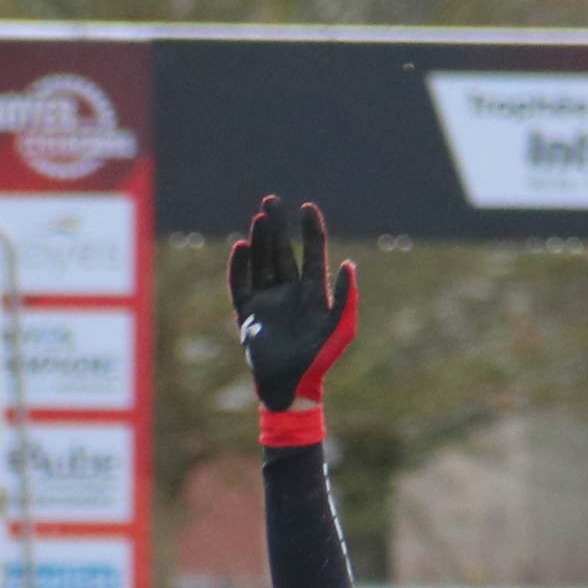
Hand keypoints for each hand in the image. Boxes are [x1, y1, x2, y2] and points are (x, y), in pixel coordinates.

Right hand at [227, 196, 357, 439]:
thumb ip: (345, 298)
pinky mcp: (248, 313)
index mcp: (313, 293)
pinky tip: (241, 248)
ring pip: (262, 262)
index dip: (310, 230)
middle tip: (271, 201)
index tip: (307, 207)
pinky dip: (239, 267)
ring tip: (259, 218)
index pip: (312, 253)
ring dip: (261, 240)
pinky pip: (240, 284)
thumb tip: (348, 265)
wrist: (290, 386)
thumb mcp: (340, 329)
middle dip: (277, 226)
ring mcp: (267, 301)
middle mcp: (289, 292)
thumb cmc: (319, 360)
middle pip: (282, 252)